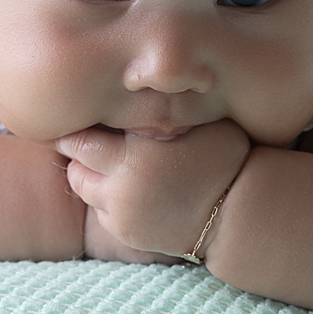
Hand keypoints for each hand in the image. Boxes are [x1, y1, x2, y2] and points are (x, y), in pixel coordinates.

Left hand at [57, 119, 249, 258]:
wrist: (238, 212)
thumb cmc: (222, 156)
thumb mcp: (197, 122)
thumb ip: (160, 108)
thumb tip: (135, 79)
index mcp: (134, 155)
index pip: (78, 139)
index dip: (75, 126)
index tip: (79, 113)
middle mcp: (121, 187)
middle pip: (74, 164)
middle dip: (78, 149)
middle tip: (89, 134)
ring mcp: (122, 214)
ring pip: (83, 189)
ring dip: (89, 172)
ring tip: (108, 159)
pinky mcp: (127, 234)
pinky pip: (101, 212)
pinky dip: (105, 198)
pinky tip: (126, 185)